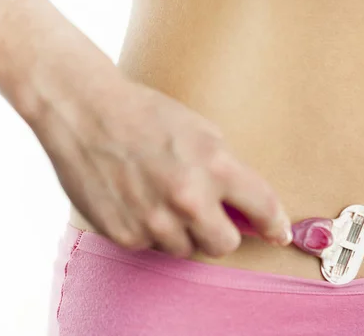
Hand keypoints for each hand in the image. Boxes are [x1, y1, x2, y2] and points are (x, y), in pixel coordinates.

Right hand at [31, 69, 291, 257]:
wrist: (85, 112)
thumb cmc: (146, 115)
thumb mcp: (201, 131)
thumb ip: (228, 173)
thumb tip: (248, 211)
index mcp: (215, 166)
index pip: (263, 208)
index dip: (275, 224)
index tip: (278, 233)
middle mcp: (188, 198)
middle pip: (225, 245)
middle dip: (221, 231)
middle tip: (206, 214)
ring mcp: (154, 221)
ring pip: (186, 250)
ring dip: (182, 232)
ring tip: (161, 199)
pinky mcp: (125, 234)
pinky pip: (152, 246)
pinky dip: (150, 231)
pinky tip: (137, 201)